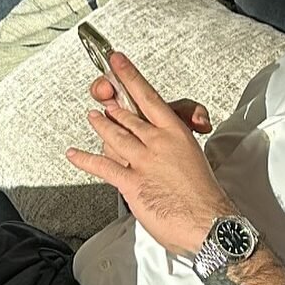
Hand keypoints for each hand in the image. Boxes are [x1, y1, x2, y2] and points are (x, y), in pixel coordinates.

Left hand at [68, 52, 235, 254]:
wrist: (210, 222)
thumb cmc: (204, 195)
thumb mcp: (193, 157)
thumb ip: (174, 142)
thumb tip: (163, 138)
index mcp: (176, 132)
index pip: (149, 97)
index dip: (129, 76)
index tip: (117, 62)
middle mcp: (158, 141)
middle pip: (127, 115)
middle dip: (110, 104)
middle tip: (101, 91)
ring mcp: (143, 160)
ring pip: (114, 135)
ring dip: (99, 125)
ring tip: (92, 116)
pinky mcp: (132, 181)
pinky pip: (102, 166)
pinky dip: (84, 159)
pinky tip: (74, 154)